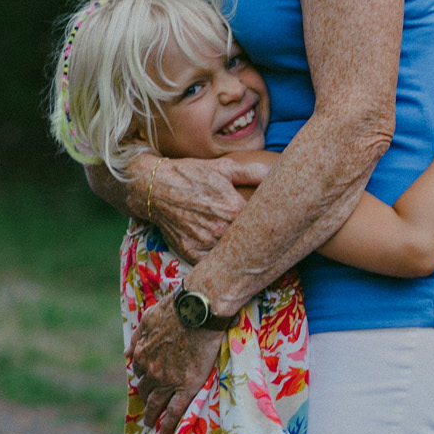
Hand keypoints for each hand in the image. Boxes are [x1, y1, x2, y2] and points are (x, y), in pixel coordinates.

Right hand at [127, 152, 271, 263]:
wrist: (155, 186)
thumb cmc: (192, 174)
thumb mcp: (224, 168)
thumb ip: (254, 172)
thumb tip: (278, 169)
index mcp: (234, 209)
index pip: (263, 225)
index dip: (272, 227)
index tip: (278, 227)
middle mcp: (221, 229)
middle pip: (249, 244)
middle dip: (257, 243)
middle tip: (264, 242)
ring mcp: (205, 243)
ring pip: (231, 256)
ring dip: (239, 254)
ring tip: (246, 251)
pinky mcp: (191, 253)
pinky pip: (212, 264)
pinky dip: (219, 263)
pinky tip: (225, 257)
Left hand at [130, 295, 224, 433]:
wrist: (198, 310)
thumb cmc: (176, 308)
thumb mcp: (149, 319)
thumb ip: (138, 337)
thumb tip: (127, 352)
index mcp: (142, 352)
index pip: (139, 370)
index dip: (143, 376)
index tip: (146, 383)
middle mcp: (151, 369)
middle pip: (145, 388)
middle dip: (145, 396)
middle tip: (147, 405)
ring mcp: (167, 380)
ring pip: (155, 403)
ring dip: (151, 414)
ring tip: (150, 422)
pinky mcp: (186, 387)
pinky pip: (173, 412)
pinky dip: (167, 425)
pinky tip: (164, 433)